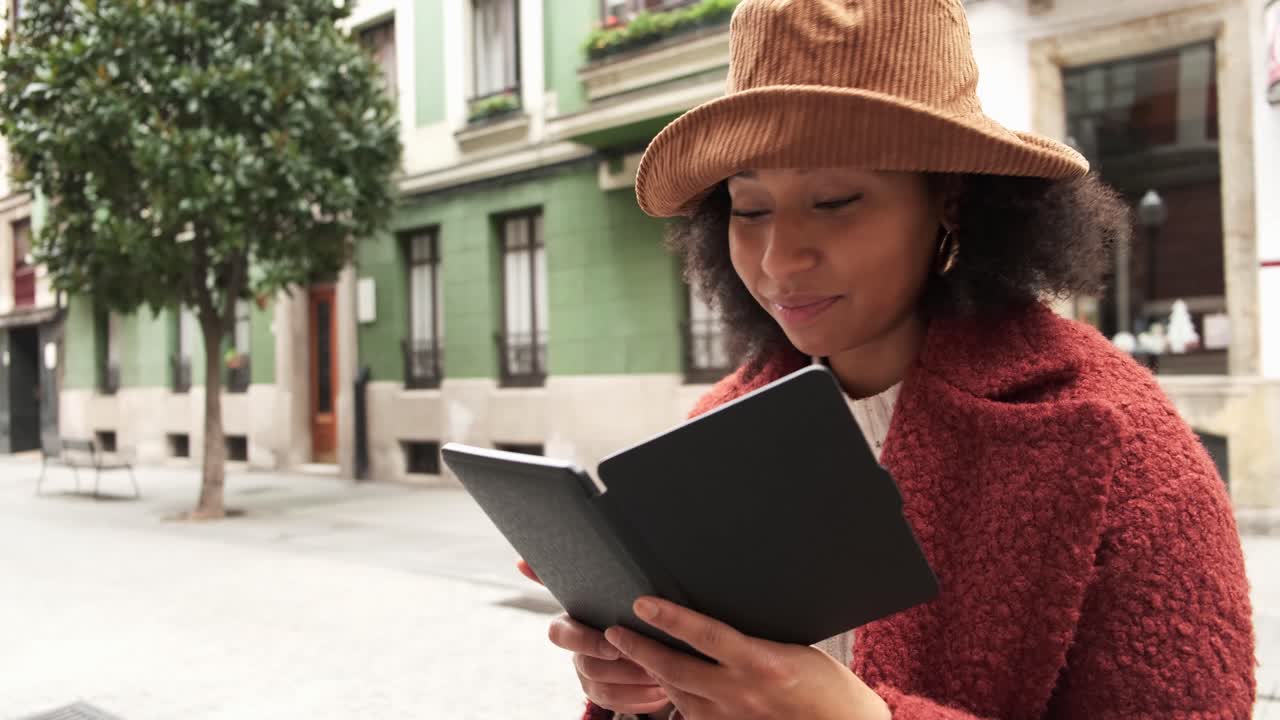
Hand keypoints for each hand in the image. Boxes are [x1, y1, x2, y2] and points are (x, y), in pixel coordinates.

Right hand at [517, 560, 672, 715]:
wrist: (638, 630)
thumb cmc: (615, 603)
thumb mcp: (602, 587)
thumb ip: (569, 573)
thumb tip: (519, 562)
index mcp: (569, 625)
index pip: (561, 635)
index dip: (586, 642)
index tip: (613, 645)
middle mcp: (576, 653)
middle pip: (586, 666)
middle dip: (620, 667)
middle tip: (650, 662)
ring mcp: (589, 677)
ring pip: (604, 690)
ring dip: (634, 685)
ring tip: (662, 677)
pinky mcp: (607, 696)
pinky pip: (620, 705)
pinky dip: (642, 700)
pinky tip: (662, 692)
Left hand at [603, 597, 889, 719]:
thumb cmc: (828, 686)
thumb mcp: (793, 649)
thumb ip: (754, 640)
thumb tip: (717, 620)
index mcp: (762, 664)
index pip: (705, 635)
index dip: (670, 618)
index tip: (642, 603)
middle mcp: (742, 693)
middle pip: (677, 668)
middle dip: (640, 650)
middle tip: (613, 632)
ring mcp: (732, 717)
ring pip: (678, 694)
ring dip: (652, 673)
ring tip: (629, 653)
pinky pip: (691, 714)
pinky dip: (674, 697)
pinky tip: (665, 684)